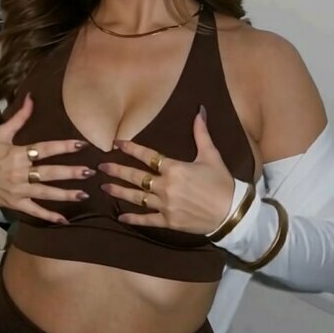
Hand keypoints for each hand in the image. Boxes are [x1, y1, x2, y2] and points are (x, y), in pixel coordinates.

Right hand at [0, 93, 92, 223]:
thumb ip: (18, 118)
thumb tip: (30, 98)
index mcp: (17, 154)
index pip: (45, 149)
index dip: (64, 147)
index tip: (81, 145)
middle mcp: (20, 172)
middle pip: (49, 172)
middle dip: (70, 173)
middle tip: (89, 172)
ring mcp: (18, 190)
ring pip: (45, 192)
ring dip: (65, 195)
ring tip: (84, 195)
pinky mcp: (15, 203)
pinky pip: (34, 211)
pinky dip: (48, 216)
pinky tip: (63, 220)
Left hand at [99, 109, 234, 233]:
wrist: (231, 213)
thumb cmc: (222, 183)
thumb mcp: (211, 156)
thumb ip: (201, 134)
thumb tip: (199, 110)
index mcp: (174, 168)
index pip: (147, 155)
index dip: (130, 148)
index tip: (116, 144)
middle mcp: (165, 186)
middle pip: (136, 177)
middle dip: (117, 170)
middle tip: (101, 167)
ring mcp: (165, 205)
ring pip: (137, 198)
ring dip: (119, 192)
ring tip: (104, 187)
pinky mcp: (168, 221)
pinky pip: (146, 220)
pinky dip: (133, 219)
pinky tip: (121, 217)